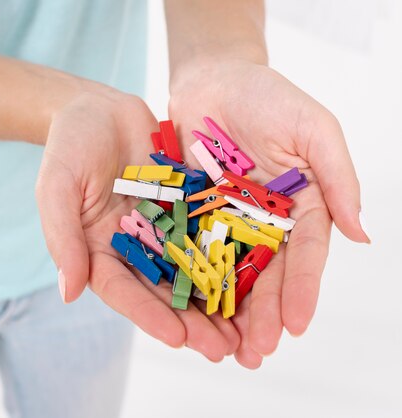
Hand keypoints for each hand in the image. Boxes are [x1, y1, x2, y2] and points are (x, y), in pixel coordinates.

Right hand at [36, 90, 240, 361]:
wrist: (95, 108)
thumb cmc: (68, 146)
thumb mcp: (57, 187)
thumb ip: (62, 236)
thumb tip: (69, 293)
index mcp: (99, 250)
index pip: (123, 290)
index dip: (149, 315)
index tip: (177, 338)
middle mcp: (132, 248)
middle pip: (162, 291)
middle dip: (192, 322)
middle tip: (224, 350)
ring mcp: (161, 230)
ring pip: (191, 272)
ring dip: (216, 303)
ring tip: (246, 333)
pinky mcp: (185, 209)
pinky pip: (209, 235)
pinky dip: (230, 260)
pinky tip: (256, 280)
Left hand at [168, 59, 369, 367]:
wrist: (213, 79)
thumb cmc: (268, 96)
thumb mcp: (314, 129)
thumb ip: (338, 178)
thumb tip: (363, 234)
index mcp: (300, 206)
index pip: (304, 255)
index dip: (303, 291)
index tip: (298, 325)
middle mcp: (264, 221)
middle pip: (266, 275)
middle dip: (264, 314)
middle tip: (258, 352)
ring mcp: (227, 221)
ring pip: (229, 273)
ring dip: (228, 312)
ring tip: (225, 350)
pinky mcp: (192, 215)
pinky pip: (191, 251)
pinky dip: (191, 282)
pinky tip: (188, 312)